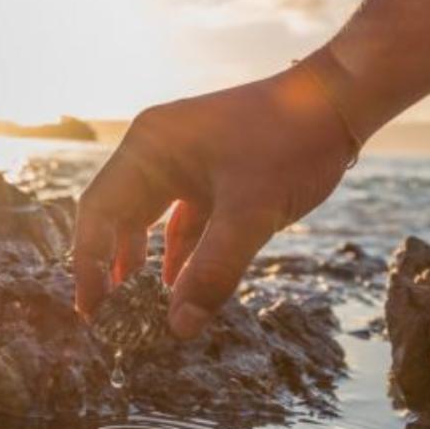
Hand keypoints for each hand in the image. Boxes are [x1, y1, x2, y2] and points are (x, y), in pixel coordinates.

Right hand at [73, 57, 354, 338]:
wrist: (339, 100)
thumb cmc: (290, 143)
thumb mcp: (251, 213)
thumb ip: (213, 271)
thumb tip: (180, 328)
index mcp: (148, 148)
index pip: (99, 212)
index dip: (89, 264)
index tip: (90, 311)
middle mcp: (155, 149)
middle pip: (115, 215)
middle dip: (110, 266)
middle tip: (108, 317)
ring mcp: (181, 158)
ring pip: (146, 217)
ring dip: (143, 260)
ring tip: (136, 307)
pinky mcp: (209, 169)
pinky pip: (178, 216)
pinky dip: (177, 250)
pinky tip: (176, 284)